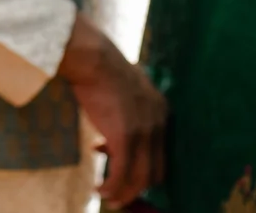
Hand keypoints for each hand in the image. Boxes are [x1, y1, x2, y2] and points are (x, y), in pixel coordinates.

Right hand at [57, 12, 166, 206]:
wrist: (94, 59)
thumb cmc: (103, 70)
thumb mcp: (126, 90)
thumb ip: (128, 110)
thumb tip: (113, 130)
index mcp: (161, 111)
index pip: (161, 154)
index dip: (144, 169)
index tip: (124, 173)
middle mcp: (158, 124)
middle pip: (155, 172)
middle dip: (137, 187)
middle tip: (119, 193)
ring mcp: (143, 132)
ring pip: (140, 178)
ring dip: (124, 193)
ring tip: (108, 196)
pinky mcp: (125, 137)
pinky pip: (121, 173)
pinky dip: (112, 187)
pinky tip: (100, 189)